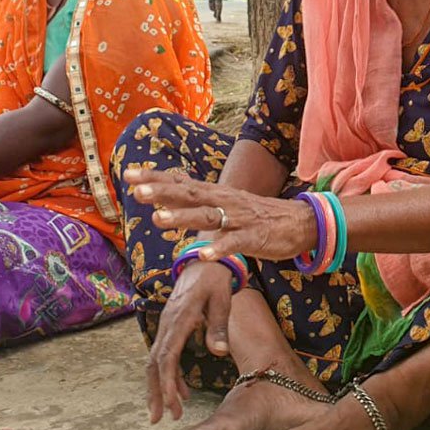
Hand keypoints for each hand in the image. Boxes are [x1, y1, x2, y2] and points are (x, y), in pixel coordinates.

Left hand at [122, 169, 317, 264]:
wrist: (300, 222)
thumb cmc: (258, 216)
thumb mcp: (227, 204)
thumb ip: (200, 203)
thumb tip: (168, 198)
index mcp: (216, 194)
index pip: (181, 182)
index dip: (155, 178)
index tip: (128, 174)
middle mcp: (225, 201)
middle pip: (190, 194)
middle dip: (163, 192)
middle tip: (136, 191)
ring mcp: (239, 219)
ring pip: (208, 216)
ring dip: (182, 217)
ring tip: (158, 219)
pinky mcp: (254, 237)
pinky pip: (234, 243)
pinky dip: (219, 248)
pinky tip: (203, 255)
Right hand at [146, 260, 237, 421]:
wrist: (204, 260)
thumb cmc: (215, 278)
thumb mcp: (223, 299)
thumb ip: (219, 325)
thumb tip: (219, 352)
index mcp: (179, 319)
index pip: (167, 357)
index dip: (166, 383)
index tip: (170, 405)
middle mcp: (167, 325)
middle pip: (154, 364)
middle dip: (156, 392)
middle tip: (158, 419)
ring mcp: (166, 326)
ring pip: (156, 362)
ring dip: (160, 387)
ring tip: (170, 412)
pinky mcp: (171, 327)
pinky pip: (165, 355)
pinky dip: (170, 375)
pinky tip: (181, 391)